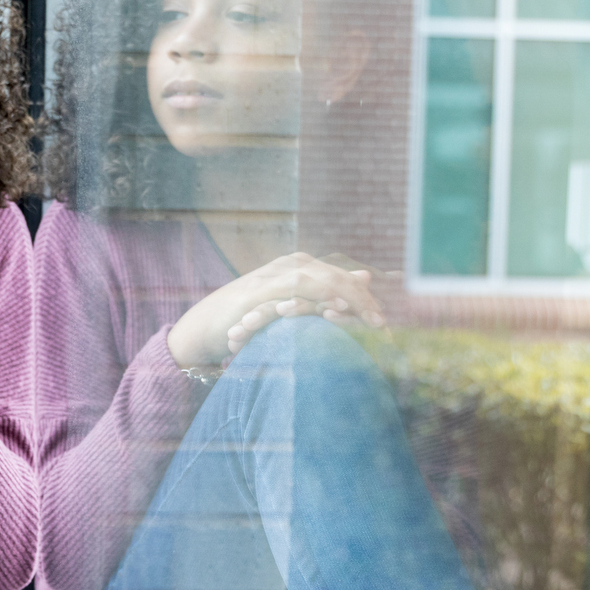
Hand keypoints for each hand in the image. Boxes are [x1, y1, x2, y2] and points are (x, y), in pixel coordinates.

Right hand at [165, 252, 385, 370]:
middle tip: (381, 323)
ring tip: (367, 317)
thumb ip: (326, 291)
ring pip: (320, 279)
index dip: (365, 297)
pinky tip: (334, 309)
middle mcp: (291, 264)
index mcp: (302, 266)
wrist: (206, 325)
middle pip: (336, 276)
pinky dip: (316, 297)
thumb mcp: (293, 305)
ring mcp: (275, 274)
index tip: (383, 321)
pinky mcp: (259, 290)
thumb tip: (365, 277)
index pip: (342, 277)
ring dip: (346, 297)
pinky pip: (294, 290)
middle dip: (362, 299)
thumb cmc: (250, 317)